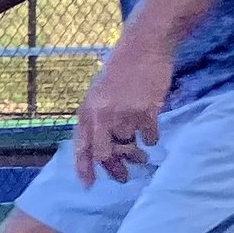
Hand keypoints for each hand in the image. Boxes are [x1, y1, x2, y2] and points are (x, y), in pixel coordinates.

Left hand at [74, 36, 173, 184]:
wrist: (143, 47)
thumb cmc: (120, 70)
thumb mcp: (98, 94)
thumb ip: (97, 119)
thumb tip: (102, 150)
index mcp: (87, 110)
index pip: (81, 146)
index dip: (83, 168)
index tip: (88, 185)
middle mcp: (101, 115)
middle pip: (103, 153)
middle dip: (113, 169)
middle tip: (122, 178)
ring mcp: (123, 114)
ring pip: (128, 147)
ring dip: (135, 156)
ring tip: (141, 157)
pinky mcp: (146, 112)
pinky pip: (149, 137)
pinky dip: (151, 139)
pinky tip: (152, 134)